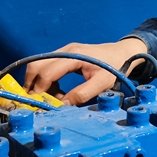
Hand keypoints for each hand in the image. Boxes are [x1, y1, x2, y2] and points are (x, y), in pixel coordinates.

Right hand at [23, 38, 148, 105]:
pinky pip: (47, 66)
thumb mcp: (102, 84)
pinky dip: (47, 80)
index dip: (40, 89)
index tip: (40, 105)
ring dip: (40, 84)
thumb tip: (61, 105)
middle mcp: (65, 50)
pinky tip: (58, 92)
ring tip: (54, 98)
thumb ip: (81, 95)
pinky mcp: (64, 55)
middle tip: (38, 102)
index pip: (47, 72)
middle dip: (32, 84)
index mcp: (74, 56)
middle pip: (36, 65)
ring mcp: (63, 51)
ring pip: (39, 65)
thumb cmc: (115, 67)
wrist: (124, 53)